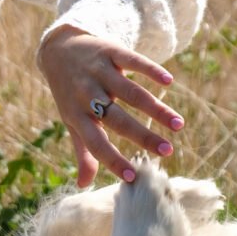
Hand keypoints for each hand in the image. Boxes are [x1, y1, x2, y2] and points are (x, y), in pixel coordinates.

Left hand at [38, 26, 183, 187]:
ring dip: (156, 109)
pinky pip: (132, 61)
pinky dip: (150, 71)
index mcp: (77, 116)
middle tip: (168, 151)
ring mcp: (99, 73)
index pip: (96, 144)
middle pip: (118, 119)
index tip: (132, 178)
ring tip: (179, 124)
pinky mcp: (110, 52)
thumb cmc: (70, 93)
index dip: (112, 161)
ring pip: (131, 93)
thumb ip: (83, 151)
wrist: (58, 49)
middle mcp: (86, 95)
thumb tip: (84, 186)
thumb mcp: (72, 120)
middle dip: (143, 136)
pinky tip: (168, 82)